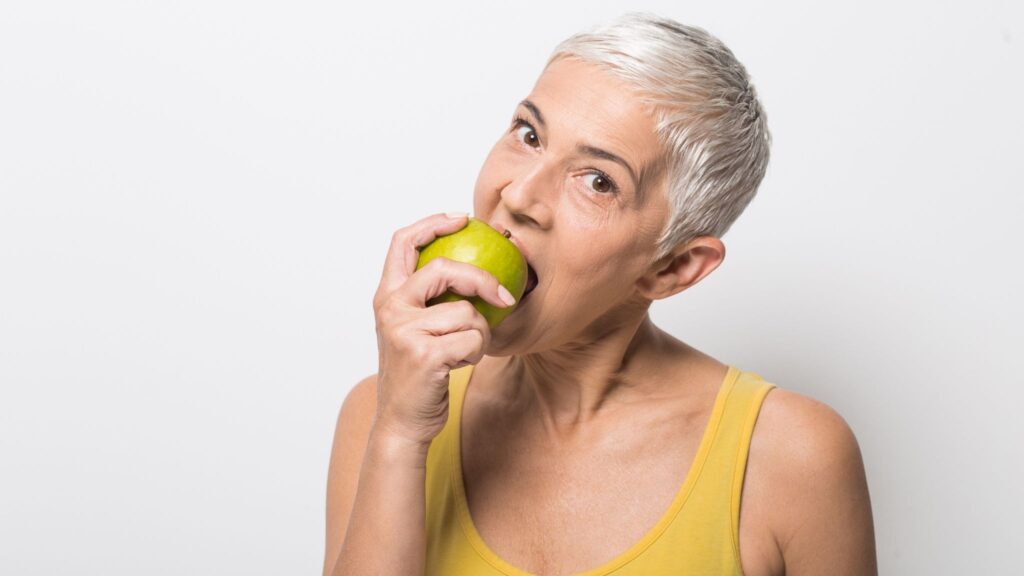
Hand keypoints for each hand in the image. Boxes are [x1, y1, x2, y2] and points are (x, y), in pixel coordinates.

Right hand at [371, 212, 515, 447]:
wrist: (402, 423)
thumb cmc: (419, 375)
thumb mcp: (416, 330)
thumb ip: (432, 301)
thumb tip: (478, 266)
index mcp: (387, 297)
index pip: (403, 243)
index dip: (433, 224)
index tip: (463, 219)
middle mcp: (390, 309)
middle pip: (443, 270)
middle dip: (481, 279)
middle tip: (504, 295)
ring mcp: (404, 331)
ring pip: (467, 312)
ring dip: (479, 335)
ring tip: (463, 352)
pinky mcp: (424, 354)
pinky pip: (473, 340)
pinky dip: (476, 354)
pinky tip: (459, 365)